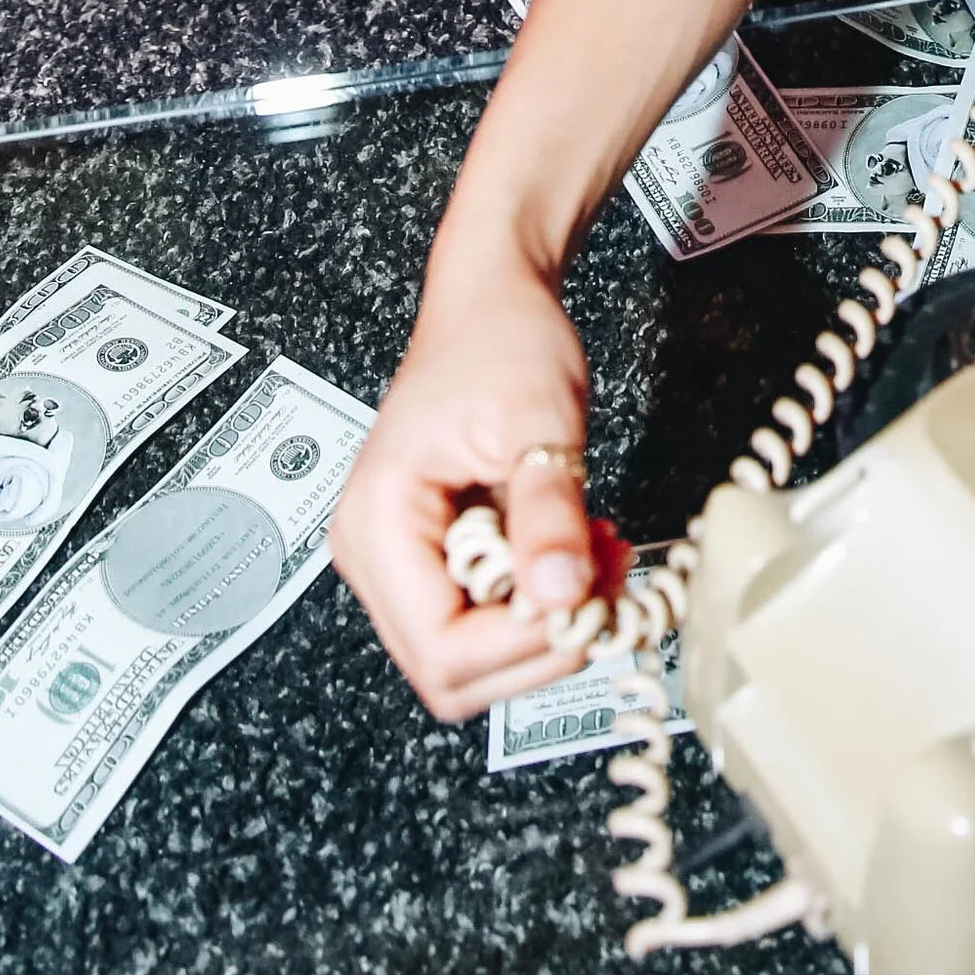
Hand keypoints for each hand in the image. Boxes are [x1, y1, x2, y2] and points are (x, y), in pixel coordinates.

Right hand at [330, 236, 608, 721]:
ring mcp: (399, 562)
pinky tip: (572, 554)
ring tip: (594, 561)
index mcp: (379, 523)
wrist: (491, 301)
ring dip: (543, 629)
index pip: (441, 648)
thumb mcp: (538, 420)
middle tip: (601, 580)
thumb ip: (547, 513)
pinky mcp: (431, 558)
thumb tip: (561, 596)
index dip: (522, 644)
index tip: (587, 596)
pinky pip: (481, 620)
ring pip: (470, 659)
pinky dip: (536, 604)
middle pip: (451, 673)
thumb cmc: (500, 341)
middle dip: (538, 644)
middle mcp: (373, 555)